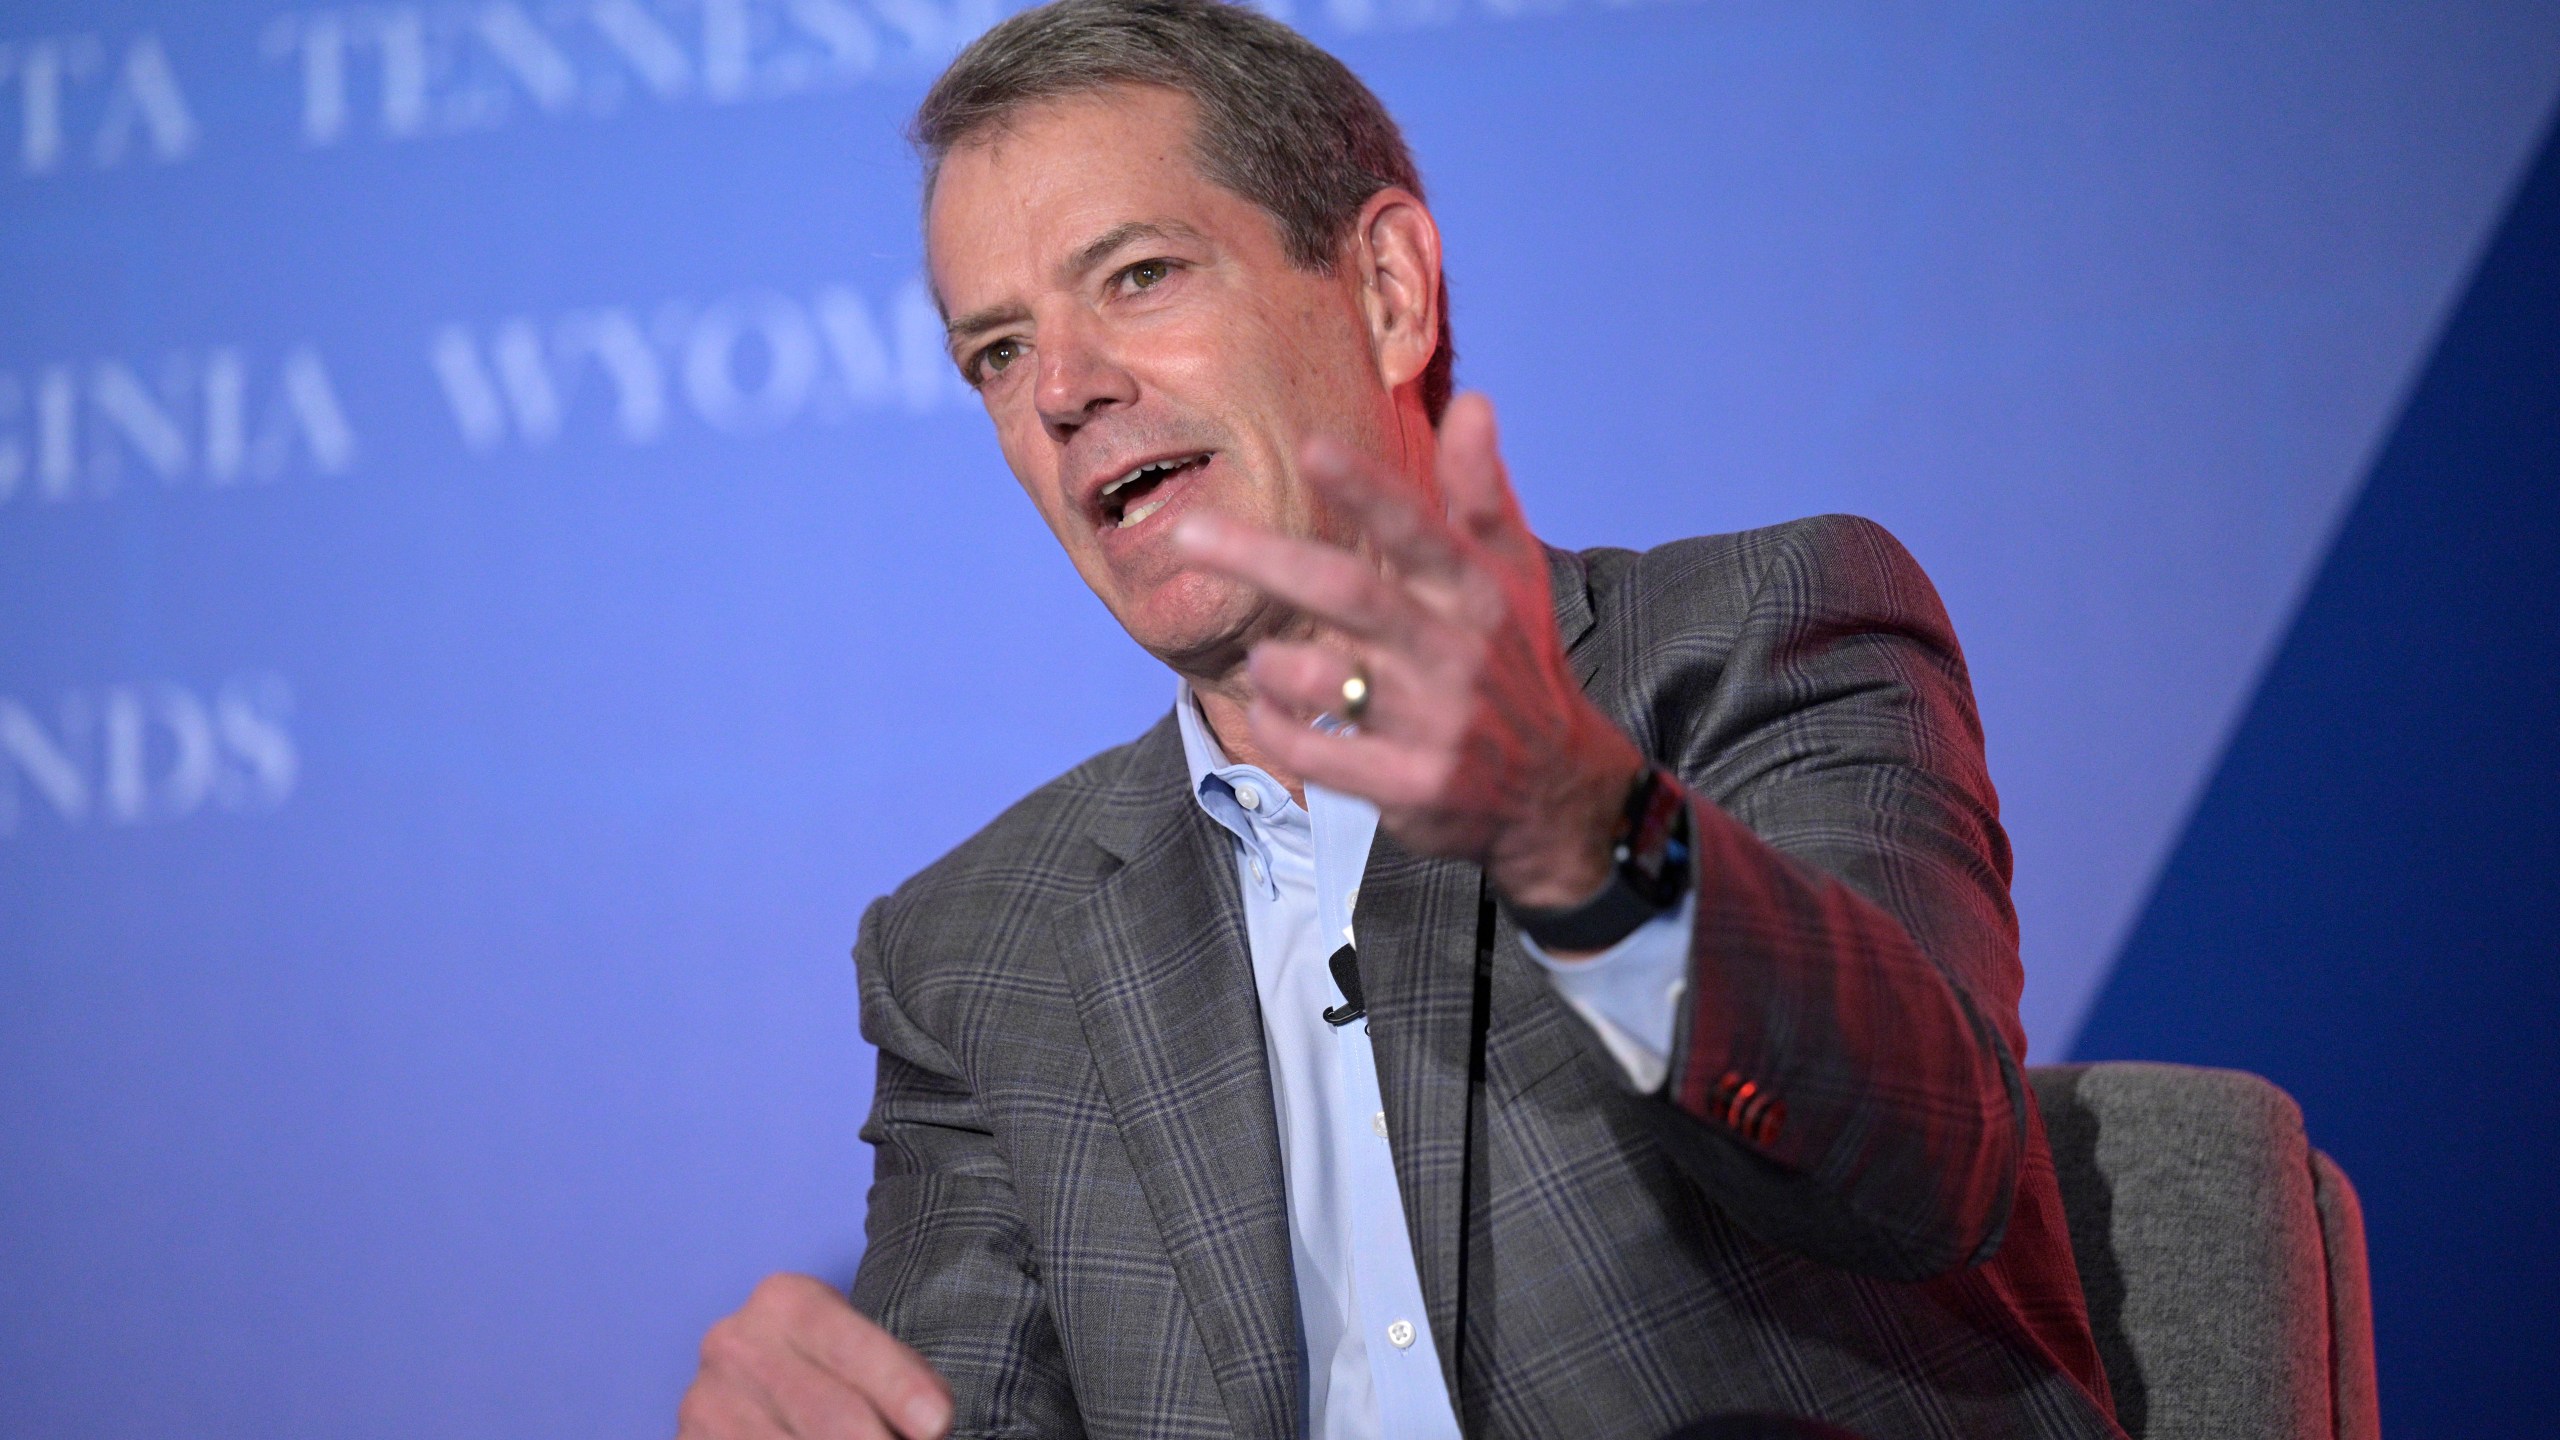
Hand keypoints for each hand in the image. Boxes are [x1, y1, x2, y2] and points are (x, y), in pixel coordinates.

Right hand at [677, 1273, 952, 1439]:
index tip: (937, 1425)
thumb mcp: (867, 1359)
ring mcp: (704, 1399)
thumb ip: (903, 1385)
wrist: (756, 1389)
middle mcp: (735, 1342)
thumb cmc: (832, 1376)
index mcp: (787, 1301)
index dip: (901, 1390)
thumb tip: (932, 1428)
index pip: (856, 1349)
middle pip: (834, 1419)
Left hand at [1172, 392, 1643, 913]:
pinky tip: (1272, 707)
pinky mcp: (1409, 786)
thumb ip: (1482, 492)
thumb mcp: (1513, 576)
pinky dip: (1276, 724)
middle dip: (1263, 559)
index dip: (1368, 491)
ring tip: (1265, 658)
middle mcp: (1455, 654)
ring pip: (1321, 679)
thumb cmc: (1515, 661)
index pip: (1420, 531)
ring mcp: (1433, 725)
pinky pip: (1313, 752)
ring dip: (1272, 662)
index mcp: (1478, 594)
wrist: (1556, 790)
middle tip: (1186, 534)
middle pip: (1350, 595)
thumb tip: (1473, 401)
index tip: (1312, 448)